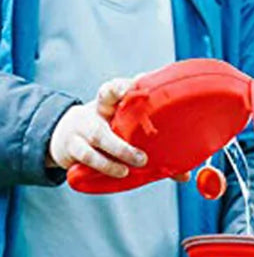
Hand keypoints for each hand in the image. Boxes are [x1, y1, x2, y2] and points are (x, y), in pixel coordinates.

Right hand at [48, 76, 189, 181]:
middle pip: (105, 99)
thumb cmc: (106, 138)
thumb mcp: (126, 138)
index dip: (125, 84)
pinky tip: (120, 173)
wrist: (66, 142)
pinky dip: (104, 166)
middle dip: (122, 103)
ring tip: (135, 164)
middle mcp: (96, 111)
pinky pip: (86, 155)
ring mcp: (82, 128)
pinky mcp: (73, 147)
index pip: (116, 87)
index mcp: (111, 105)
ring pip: (98, 134)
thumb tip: (184, 175)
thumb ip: (155, 153)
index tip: (140, 81)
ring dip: (119, 150)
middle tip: (146, 123)